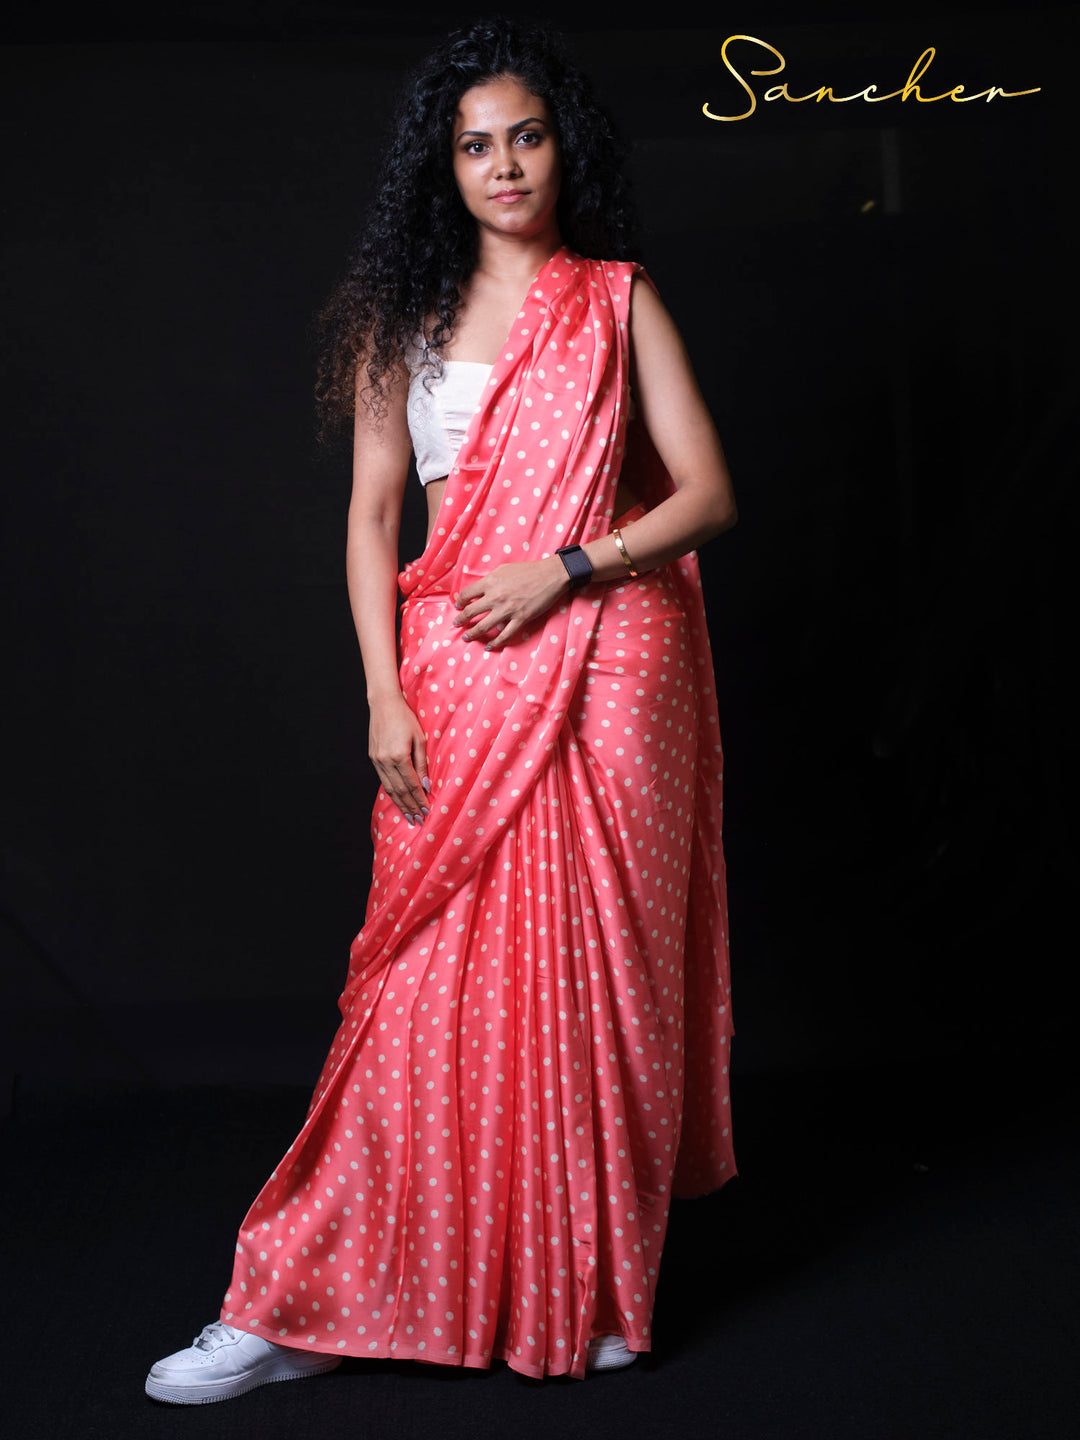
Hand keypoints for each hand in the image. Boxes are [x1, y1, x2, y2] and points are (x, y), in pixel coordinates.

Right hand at [368, 691, 429, 825]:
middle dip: (410, 807)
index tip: (427, 811)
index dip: (419, 799)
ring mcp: (377, 760)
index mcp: (399, 755)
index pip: (411, 784)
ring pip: (389, 788)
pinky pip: (383, 780)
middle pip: (399, 791)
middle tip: (419, 820)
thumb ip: (422, 763)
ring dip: (399, 804)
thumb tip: (426, 785)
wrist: (383, 703)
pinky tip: (398, 800)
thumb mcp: (420, 738)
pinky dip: (391, 793)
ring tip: (408, 816)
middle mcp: (385, 760)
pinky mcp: (373, 758)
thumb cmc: (405, 717)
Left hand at [452, 555, 569, 648]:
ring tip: (467, 638)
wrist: (550, 575)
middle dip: (461, 620)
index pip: (467, 594)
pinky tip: (489, 646)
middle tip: (457, 624)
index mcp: (490, 582)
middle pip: (471, 612)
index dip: (460, 602)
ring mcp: (508, 609)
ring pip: (484, 626)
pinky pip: (504, 635)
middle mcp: (496, 597)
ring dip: (473, 634)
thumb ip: (490, 581)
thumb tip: (479, 591)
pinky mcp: (520, 619)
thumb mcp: (504, 570)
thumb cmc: (528, 570)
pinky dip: (495, 643)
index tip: (458, 606)